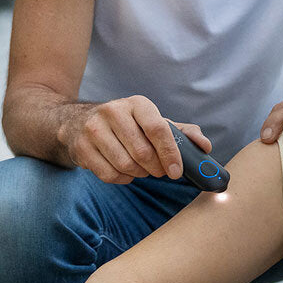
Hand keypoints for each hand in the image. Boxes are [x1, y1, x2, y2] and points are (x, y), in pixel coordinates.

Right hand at [58, 96, 209, 183]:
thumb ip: (182, 133)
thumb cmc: (128, 126)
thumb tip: (205, 146)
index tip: (177, 172)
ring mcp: (94, 129)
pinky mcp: (81, 147)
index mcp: (137, 104)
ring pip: (126, 165)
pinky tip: (124, 170)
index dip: (170, 153)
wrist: (78, 123)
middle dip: (156, 168)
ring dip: (139, 174)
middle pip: (142, 152)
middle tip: (160, 171)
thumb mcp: (153, 122)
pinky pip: (109, 174)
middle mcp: (113, 111)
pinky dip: (122, 178)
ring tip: (141, 168)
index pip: (158, 128)